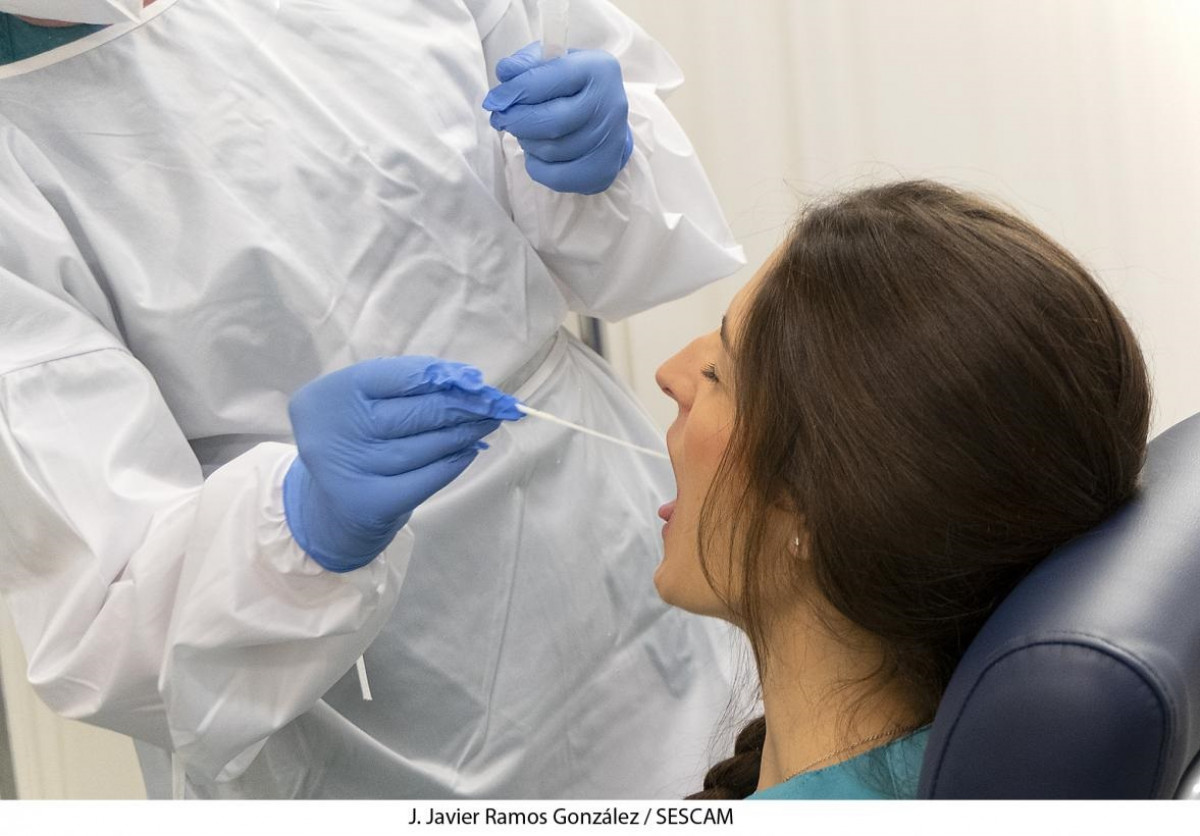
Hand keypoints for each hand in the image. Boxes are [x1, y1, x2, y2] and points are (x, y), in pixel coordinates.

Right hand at [283, 357, 521, 571]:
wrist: (328, 504)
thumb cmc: (356, 438)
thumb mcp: (364, 402)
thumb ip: (405, 385)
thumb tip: (466, 380)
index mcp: (333, 393)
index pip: (401, 376)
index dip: (444, 377)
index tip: (476, 380)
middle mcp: (339, 430)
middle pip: (418, 411)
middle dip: (465, 405)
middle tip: (496, 403)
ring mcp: (354, 468)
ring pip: (426, 445)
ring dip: (466, 432)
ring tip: (489, 422)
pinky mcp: (372, 503)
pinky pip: (426, 478)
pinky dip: (453, 463)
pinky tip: (470, 450)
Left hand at [483, 43, 633, 194]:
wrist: (606, 117)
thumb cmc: (573, 86)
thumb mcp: (554, 61)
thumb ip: (528, 62)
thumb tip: (506, 72)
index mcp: (598, 70)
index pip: (548, 79)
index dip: (514, 91)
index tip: (494, 100)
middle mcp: (611, 105)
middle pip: (551, 121)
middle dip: (516, 122)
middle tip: (501, 119)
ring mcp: (610, 141)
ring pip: (551, 150)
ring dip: (527, 142)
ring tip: (526, 132)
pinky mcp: (602, 170)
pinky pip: (555, 176)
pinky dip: (537, 166)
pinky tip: (537, 152)